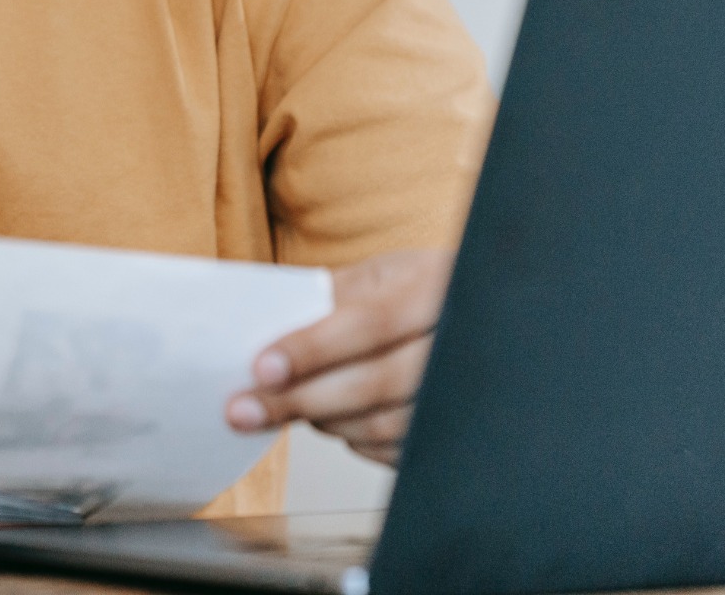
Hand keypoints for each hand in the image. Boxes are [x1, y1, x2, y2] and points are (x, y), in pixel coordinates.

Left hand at [225, 249, 453, 466]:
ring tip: (285, 405)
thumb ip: (331, 296)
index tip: (261, 368)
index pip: (369, 323)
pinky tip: (333, 418)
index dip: (312, 348)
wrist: (480, 315)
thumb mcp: (382, 274)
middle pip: (375, 382)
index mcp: (437, 287)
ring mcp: (466, 393)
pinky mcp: (458, 433)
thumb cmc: (419, 291)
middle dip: (301, 398)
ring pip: (384, 424)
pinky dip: (352, 438)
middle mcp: (461, 341)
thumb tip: (266, 326)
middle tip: (245, 410)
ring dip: (323, 419)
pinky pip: (395, 450)